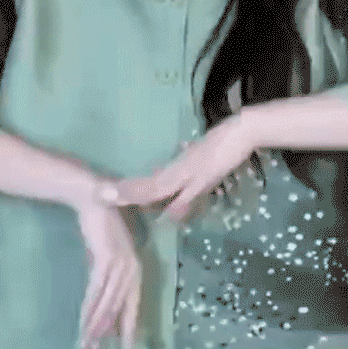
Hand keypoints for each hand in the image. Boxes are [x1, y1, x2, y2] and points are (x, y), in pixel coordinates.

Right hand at [77, 200, 141, 348]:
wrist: (95, 196)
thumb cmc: (102, 226)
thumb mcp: (106, 256)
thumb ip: (107, 278)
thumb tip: (101, 301)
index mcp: (136, 270)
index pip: (133, 305)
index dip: (129, 329)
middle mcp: (132, 269)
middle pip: (121, 309)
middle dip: (112, 335)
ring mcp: (121, 264)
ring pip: (109, 303)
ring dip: (97, 326)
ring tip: (88, 346)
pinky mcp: (107, 258)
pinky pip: (98, 289)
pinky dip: (91, 308)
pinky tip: (85, 323)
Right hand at [106, 114, 255, 222]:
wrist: (241, 132)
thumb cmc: (224, 158)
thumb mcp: (205, 182)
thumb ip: (186, 199)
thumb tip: (167, 216)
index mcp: (176, 175)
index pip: (148, 189)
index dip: (128, 195)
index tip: (105, 196)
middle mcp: (177, 167)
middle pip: (152, 181)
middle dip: (132, 188)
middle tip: (110, 191)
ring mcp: (187, 159)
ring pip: (163, 174)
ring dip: (147, 180)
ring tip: (132, 184)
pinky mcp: (197, 154)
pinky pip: (174, 166)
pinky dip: (165, 169)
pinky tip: (164, 164)